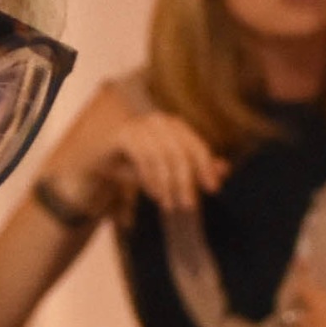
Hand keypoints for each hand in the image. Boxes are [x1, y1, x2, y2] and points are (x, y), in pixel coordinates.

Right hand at [95, 110, 226, 216]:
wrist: (100, 159)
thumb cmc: (137, 163)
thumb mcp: (168, 170)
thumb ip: (194, 168)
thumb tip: (225, 169)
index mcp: (176, 126)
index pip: (197, 146)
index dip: (207, 168)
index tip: (213, 189)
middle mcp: (160, 121)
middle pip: (181, 153)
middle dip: (186, 181)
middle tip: (188, 205)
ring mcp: (141, 125)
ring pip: (163, 157)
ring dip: (167, 184)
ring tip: (168, 204)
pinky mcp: (124, 134)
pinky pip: (143, 157)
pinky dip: (150, 178)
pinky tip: (153, 193)